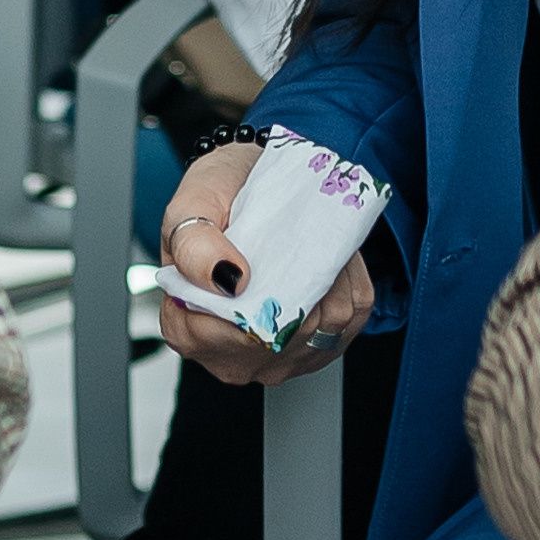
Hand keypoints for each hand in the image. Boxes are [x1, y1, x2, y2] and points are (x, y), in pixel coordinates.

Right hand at [158, 141, 374, 389]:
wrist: (247, 182)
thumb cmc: (215, 196)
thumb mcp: (189, 209)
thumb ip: (195, 246)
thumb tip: (227, 279)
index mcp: (187, 330)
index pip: (239, 335)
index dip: (267, 295)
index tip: (274, 252)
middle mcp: (231, 354)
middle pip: (289, 335)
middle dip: (304, 281)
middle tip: (298, 236)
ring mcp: (276, 357)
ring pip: (328, 325)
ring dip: (331, 276)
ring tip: (311, 242)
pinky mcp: (317, 346)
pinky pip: (352, 318)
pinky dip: (349, 280)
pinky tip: (327, 259)